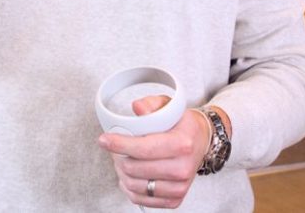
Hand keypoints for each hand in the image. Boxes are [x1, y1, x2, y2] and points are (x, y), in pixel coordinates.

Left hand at [97, 96, 212, 209]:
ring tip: (122, 159)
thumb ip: (151, 104)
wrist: (201, 141)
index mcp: (182, 143)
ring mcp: (179, 187)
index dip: (119, 144)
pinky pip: (141, 199)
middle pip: (135, 168)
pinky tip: (129, 175)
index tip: (104, 140)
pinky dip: (129, 187)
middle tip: (115, 147)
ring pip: (134, 185)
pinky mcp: (174, 199)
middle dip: (118, 157)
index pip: (143, 148)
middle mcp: (182, 168)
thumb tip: (137, 108)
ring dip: (121, 172)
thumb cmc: (181, 124)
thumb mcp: (168, 106)